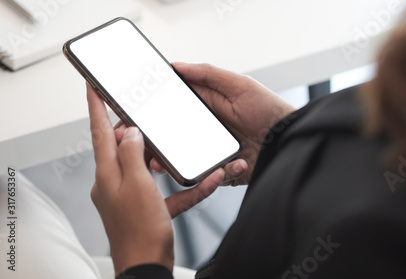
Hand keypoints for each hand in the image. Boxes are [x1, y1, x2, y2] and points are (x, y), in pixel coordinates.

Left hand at [87, 84, 225, 273]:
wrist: (147, 266)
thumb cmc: (139, 231)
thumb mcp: (137, 183)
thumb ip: (133, 153)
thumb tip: (130, 132)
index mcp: (107, 173)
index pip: (99, 131)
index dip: (95, 105)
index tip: (91, 86)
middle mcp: (115, 182)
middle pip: (124, 147)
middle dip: (137, 130)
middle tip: (145, 115)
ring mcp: (131, 196)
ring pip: (148, 167)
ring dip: (165, 158)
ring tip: (177, 149)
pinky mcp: (148, 208)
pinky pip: (169, 191)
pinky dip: (185, 186)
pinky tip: (206, 181)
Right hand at [150, 63, 295, 185]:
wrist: (289, 141)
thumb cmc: (270, 110)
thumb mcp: (240, 85)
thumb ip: (209, 74)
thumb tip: (179, 66)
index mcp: (210, 106)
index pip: (177, 107)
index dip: (158, 111)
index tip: (140, 115)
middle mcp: (209, 130)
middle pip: (175, 137)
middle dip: (159, 143)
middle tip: (146, 146)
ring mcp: (215, 152)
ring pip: (186, 160)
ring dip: (176, 163)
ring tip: (166, 165)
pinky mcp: (224, 170)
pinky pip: (210, 177)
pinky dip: (216, 174)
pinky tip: (234, 164)